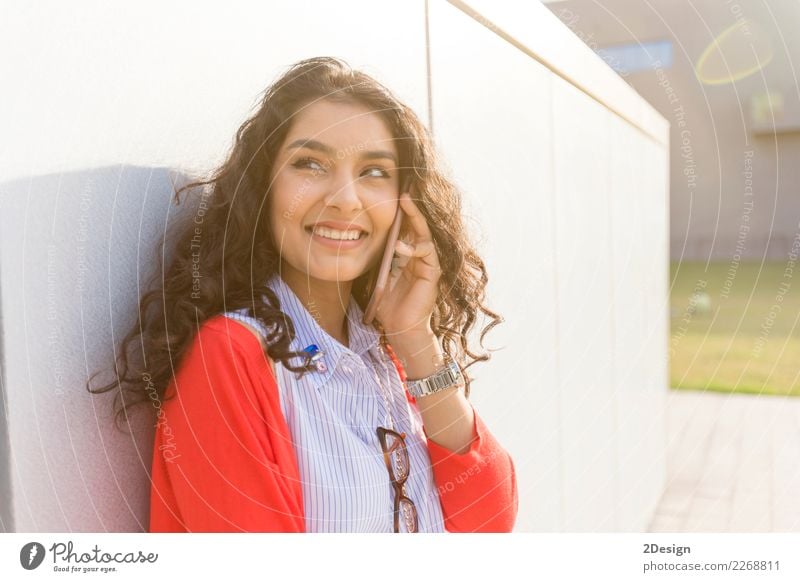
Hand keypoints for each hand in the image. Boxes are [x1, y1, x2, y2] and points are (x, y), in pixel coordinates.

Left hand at [374, 192, 441, 340]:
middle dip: (410, 206)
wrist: (400, 327)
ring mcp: (427, 262)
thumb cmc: (386, 303)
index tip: (391, 191)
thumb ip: (374, 256)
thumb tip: (355, 236)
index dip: (399, 210)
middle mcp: (418, 254)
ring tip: (404, 203)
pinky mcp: (433, 272)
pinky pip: (426, 252)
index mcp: (405, 253)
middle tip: (403, 189)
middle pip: (416, 224)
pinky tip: (399, 246)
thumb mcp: (375, 273)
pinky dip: (413, 247)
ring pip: (424, 233)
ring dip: (415, 217)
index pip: (404, 225)